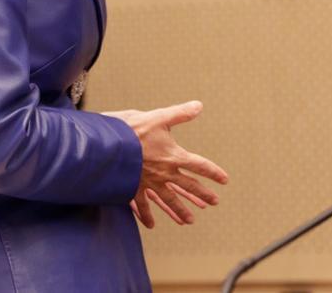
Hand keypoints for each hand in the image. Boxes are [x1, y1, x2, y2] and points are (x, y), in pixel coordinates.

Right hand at [101, 101, 228, 227]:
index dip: (213, 172)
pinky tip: (151, 225)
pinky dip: (147, 216)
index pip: (199, 165)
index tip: (225, 180)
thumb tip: (199, 105)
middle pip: (188, 186)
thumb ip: (180, 113)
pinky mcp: (133, 187)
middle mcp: (164, 173)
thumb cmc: (133, 129)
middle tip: (215, 202)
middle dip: (202, 194)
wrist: (106, 146)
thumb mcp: (159, 117)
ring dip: (180, 210)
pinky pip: (142, 205)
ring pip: (169, 200)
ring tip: (190, 220)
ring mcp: (149, 182)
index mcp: (173, 156)